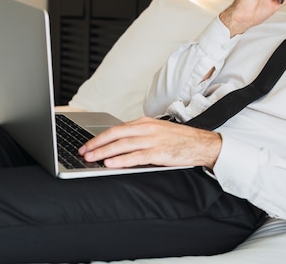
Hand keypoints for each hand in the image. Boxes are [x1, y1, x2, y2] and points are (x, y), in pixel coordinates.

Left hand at [78, 117, 221, 168]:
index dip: (100, 137)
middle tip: (83, 151)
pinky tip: (111, 164)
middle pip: (116, 134)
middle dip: (97, 143)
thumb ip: (140, 136)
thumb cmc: (181, 140)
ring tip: (91, 158)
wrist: (202, 143)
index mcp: (146, 122)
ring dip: (104, 152)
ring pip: (123, 144)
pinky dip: (122, 160)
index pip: (117, 128)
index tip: (88, 144)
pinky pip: (136, 156)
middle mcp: (148, 128)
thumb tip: (120, 145)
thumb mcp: (158, 132)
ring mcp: (153, 139)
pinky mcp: (159, 152)